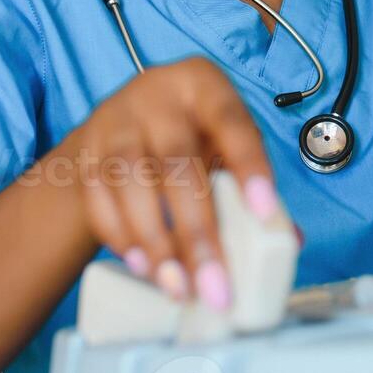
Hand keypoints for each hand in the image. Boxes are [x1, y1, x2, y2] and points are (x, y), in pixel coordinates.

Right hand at [63, 57, 280, 308]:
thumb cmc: (194, 132)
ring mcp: (114, 122)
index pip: (231, 123)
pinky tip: (145, 266)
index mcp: (205, 86)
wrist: (127, 118)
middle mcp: (157, 96)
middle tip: (216, 285)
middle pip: (177, 162)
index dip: (248, 166)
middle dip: (198, 230)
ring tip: (179, 286)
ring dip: (156, 242)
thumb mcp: (227, 140)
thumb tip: (289, 240)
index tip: (264, 213)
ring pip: (130, 182)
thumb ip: (252, 183)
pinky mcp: (83, 151)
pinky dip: (121, 237)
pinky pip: (97, 198)